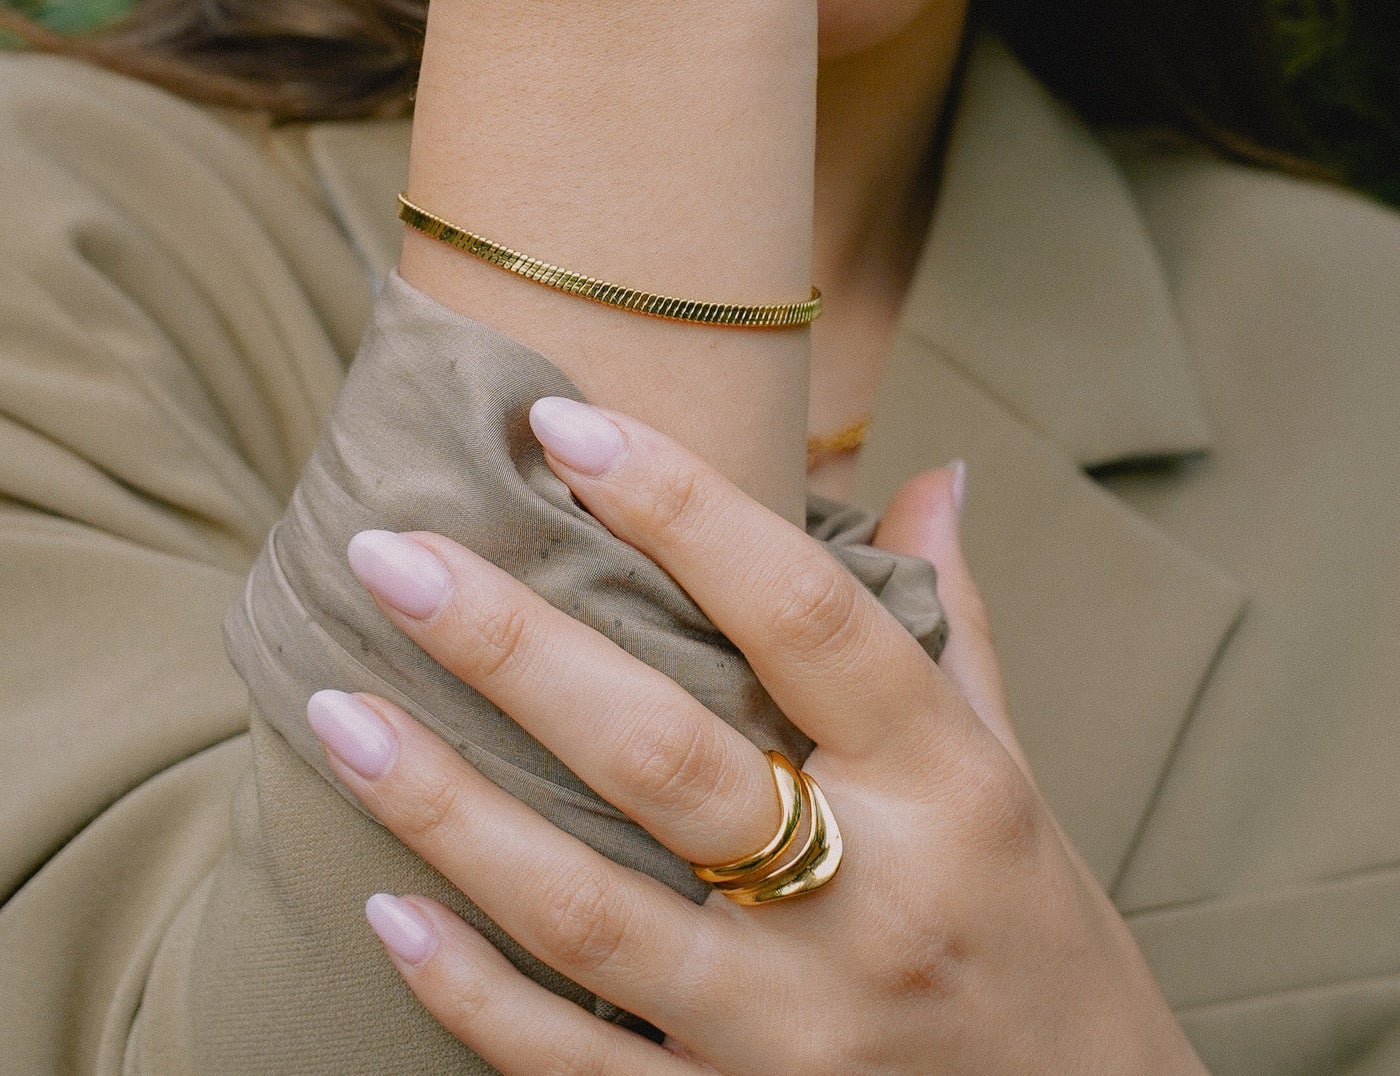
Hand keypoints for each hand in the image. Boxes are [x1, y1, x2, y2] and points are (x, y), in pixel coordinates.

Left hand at [308, 404, 1204, 1073]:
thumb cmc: (1032, 927)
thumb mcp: (1010, 768)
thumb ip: (948, 623)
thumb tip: (937, 473)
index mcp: (946, 782)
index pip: (803, 612)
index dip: (681, 507)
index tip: (562, 425)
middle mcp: (873, 900)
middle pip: (665, 754)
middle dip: (514, 647)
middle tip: (388, 553)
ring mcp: (794, 1030)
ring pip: (592, 911)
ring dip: (449, 810)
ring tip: (336, 711)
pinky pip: (578, 1067)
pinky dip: (472, 994)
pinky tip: (383, 912)